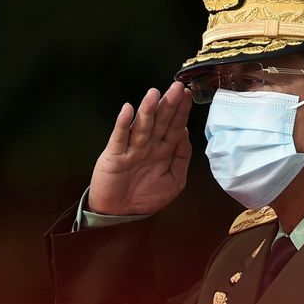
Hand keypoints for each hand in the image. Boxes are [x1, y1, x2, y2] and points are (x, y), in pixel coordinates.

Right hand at [88, 82, 192, 214]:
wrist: (123, 215)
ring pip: (142, 126)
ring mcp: (131, 148)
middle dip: (169, 104)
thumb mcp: (175, 180)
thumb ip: (182, 156)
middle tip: (177, 88)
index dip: (182, 111)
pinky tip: (128, 110)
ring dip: (148, 110)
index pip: (175, 125)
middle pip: (160, 121)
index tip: (189, 95)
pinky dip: (123, 124)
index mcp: (165, 149)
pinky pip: (119, 137)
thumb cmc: (148, 196)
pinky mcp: (114, 155)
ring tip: (154, 94)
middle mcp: (149, 145)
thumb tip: (185, 132)